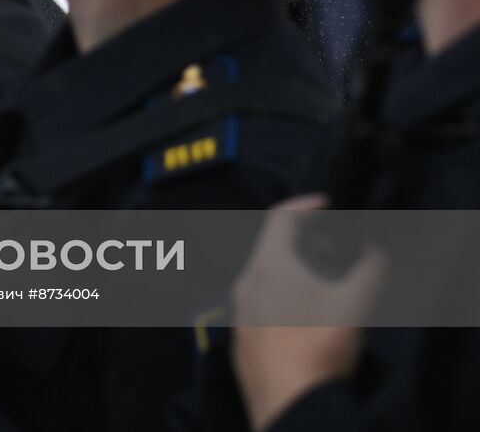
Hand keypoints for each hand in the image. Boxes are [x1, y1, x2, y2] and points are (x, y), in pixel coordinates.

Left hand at [231, 195, 386, 431]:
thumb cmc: (320, 344)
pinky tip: (301, 321)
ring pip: (262, 281)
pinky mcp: (240, 343)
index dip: (305, 203)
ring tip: (319, 284)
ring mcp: (237, 316)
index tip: (328, 204)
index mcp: (267, 267)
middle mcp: (244, 285)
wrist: (291, 406)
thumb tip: (373, 250)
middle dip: (298, 242)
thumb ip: (370, 268)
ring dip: (289, 274)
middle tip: (328, 245)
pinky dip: (279, 302)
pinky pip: (259, 310)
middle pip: (269, 249)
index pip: (279, 217)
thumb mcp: (357, 303)